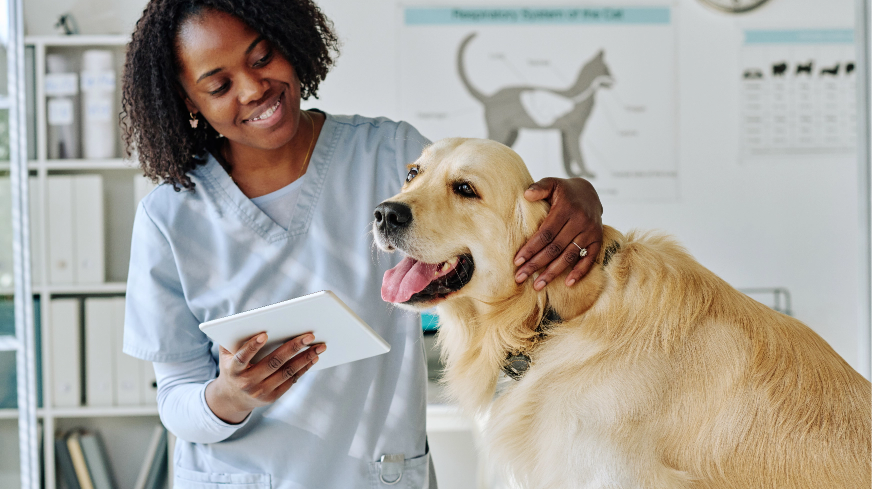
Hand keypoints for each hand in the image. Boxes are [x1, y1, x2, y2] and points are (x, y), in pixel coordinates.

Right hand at [205, 332, 325, 423]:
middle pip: (273, 363)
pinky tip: (313, 358)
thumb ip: (233, 339)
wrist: (232, 398)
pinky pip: (291, 381)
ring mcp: (260, 391)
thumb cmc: (231, 366)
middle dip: (293, 347)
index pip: (242, 357)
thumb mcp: (226, 354)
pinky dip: (303, 368)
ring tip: (319, 346)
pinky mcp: (272, 397)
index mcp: (233, 369)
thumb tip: (251, 320)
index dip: (252, 346)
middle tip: (309, 336)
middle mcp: (247, 382)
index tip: (264, 334)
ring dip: (305, 358)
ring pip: (286, 372)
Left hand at [513, 177, 602, 289]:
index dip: (531, 248)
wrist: (590, 193)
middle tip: (520, 277)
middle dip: (536, 264)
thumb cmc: (564, 191)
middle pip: (555, 248)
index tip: (517, 261)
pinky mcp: (598, 239)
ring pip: (569, 256)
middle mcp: (580, 221)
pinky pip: (590, 259)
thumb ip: (539, 187)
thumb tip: (527, 195)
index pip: (545, 233)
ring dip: (553, 273)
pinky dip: (579, 272)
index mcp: (566, 208)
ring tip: (537, 285)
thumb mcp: (552, 183)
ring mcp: (590, 232)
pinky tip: (567, 283)